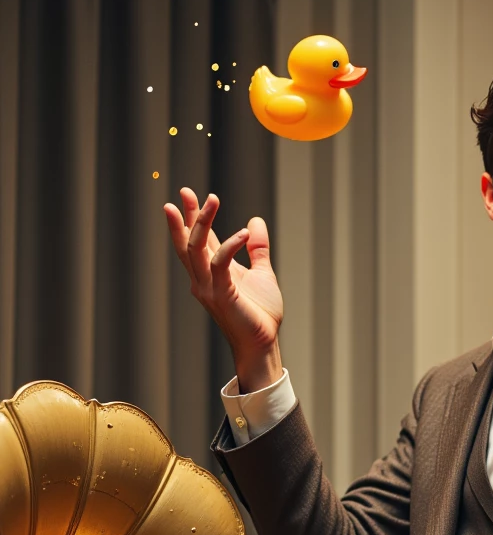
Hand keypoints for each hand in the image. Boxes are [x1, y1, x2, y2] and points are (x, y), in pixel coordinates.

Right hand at [164, 187, 283, 390]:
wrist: (263, 344)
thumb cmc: (261, 314)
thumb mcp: (262, 274)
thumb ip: (258, 249)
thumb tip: (255, 221)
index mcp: (211, 273)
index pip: (197, 240)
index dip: (192, 217)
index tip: (188, 194)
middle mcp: (203, 279)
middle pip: (188, 242)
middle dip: (187, 216)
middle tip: (186, 191)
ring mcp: (208, 288)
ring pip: (197, 248)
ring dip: (202, 222)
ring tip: (212, 199)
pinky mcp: (221, 295)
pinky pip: (219, 263)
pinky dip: (230, 245)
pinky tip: (243, 233)